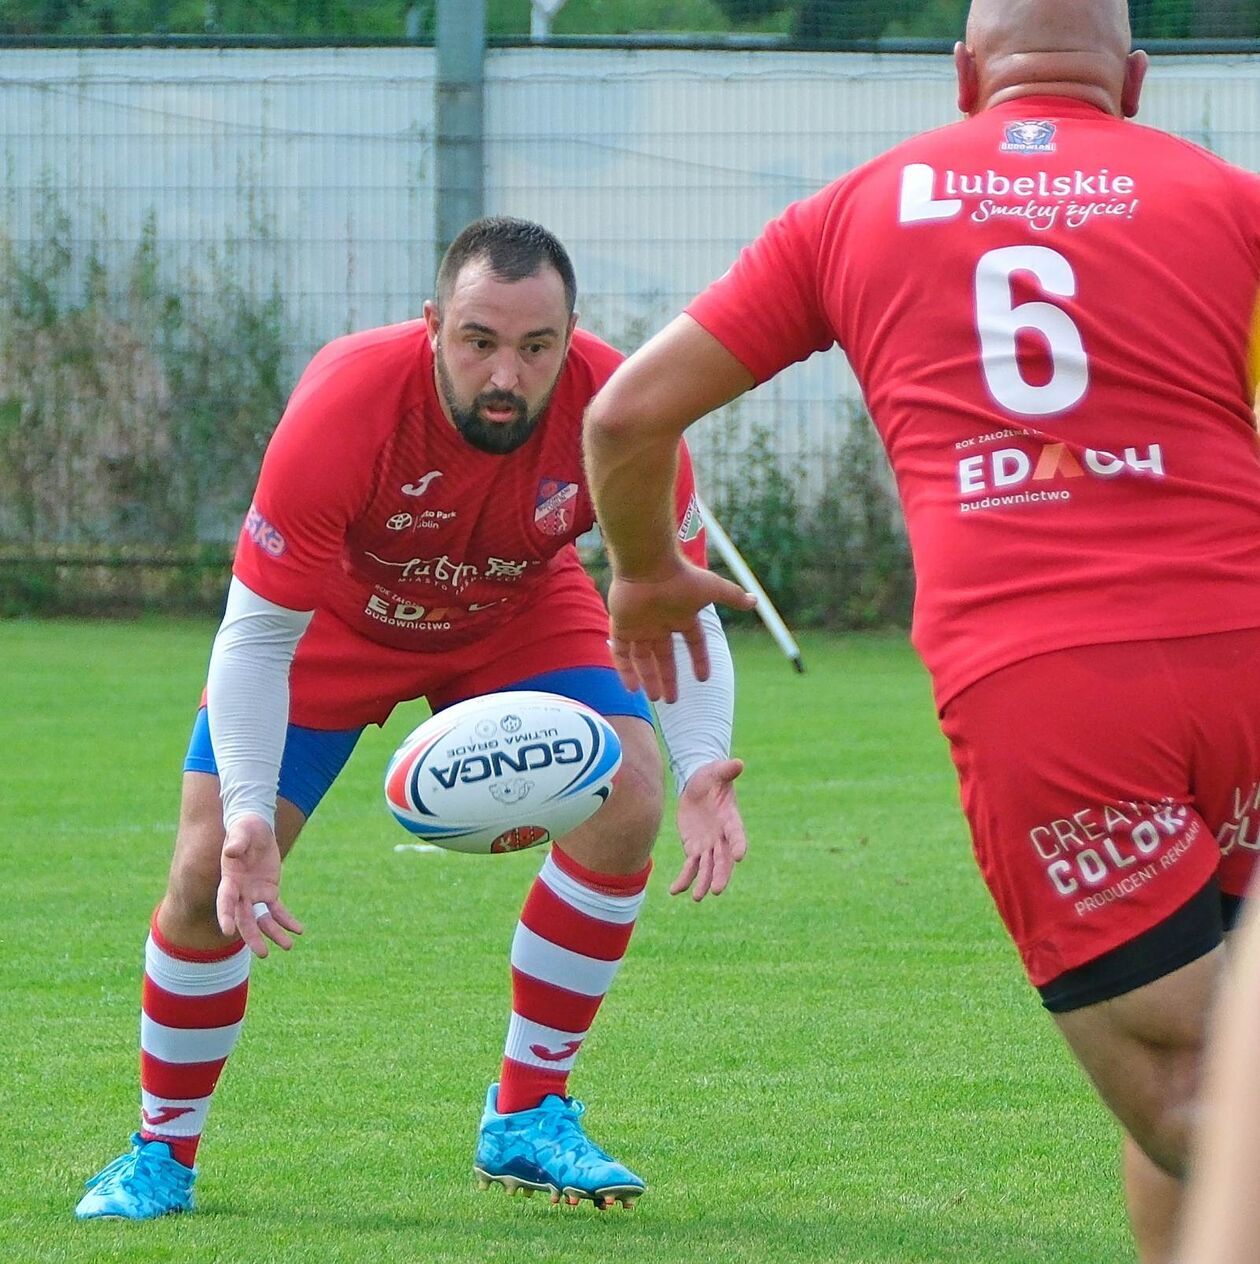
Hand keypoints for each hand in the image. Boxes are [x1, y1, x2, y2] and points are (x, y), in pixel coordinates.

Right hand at [216, 814, 302, 956]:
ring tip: (288, 947)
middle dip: (252, 937)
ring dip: (273, 934)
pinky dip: (287, 921)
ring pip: (262, 919)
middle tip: (263, 954)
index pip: (226, 902)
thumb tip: (231, 852)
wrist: (255, 828)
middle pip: (245, 919)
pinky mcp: (269, 891)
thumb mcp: (241, 831)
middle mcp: (240, 892)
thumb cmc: (244, 828)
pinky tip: (299, 930)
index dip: (226, 915)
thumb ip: (236, 842)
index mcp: (230, 880)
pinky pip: (277, 910)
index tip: (228, 931)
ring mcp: (254, 894)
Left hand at [608, 560, 753, 701]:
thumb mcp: (713, 589)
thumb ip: (733, 596)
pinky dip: (625, 671)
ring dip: (649, 678)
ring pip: (643, 658)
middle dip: (668, 678)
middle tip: (672, 700)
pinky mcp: (621, 626)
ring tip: (656, 699)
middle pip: (665, 656)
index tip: (703, 678)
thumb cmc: (681, 577)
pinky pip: (621, 653)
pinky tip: (632, 688)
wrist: (648, 566)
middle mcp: (660, 623)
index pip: (693, 642)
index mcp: (682, 615)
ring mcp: (640, 625)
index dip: (699, 659)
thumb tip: (755, 601)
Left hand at [671, 758, 747, 900]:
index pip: (736, 834)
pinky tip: (674, 891)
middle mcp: (722, 837)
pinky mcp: (694, 848)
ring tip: (697, 897)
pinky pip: (690, 867)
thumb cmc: (711, 777)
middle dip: (720, 874)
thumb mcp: (716, 771)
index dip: (738, 844)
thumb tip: (738, 763)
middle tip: (716, 889)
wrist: (699, 786)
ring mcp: (709, 845)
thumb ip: (726, 770)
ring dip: (702, 882)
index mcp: (730, 819)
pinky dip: (684, 879)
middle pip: (723, 859)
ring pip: (707, 868)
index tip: (739, 856)